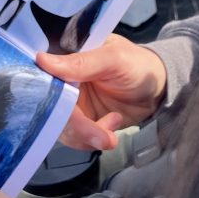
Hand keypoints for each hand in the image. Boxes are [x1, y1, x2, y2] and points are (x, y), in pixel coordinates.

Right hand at [36, 34, 166, 151]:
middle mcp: (62, 81)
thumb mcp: (113, 59)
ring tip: (110, 134)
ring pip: (60, 127)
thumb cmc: (138, 65)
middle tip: (101, 136)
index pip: (42, 76)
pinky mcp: (80, 121)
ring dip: (85, 137)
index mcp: (65, 57)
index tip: (61, 112)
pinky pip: (73, 137)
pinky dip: (91, 140)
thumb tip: (41, 60)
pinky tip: (112, 126)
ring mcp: (70, 103)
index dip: (45, 95)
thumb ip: (81, 62)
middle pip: (50, 108)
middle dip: (76, 127)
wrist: (157, 91)